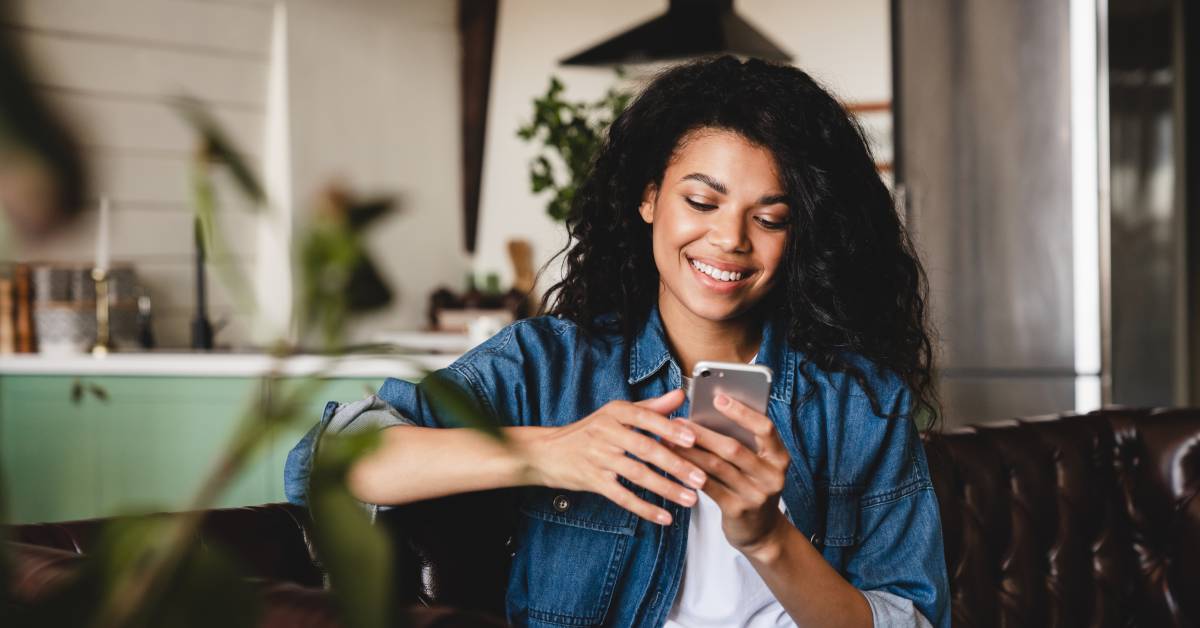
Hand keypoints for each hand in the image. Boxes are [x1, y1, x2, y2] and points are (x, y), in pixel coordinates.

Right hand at [526, 389, 707, 525]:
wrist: (546, 452)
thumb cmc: (589, 432)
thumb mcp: (616, 414)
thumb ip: (651, 407)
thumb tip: (680, 395)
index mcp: (615, 412)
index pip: (646, 418)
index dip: (670, 429)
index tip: (692, 440)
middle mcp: (606, 432)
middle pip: (645, 448)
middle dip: (676, 465)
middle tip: (700, 477)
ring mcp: (598, 457)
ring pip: (637, 474)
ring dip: (666, 488)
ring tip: (689, 498)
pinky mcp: (592, 480)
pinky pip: (622, 496)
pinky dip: (644, 508)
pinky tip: (663, 517)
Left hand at [669, 394, 790, 552]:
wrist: (762, 532)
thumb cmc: (753, 486)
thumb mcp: (758, 464)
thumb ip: (743, 442)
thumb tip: (708, 413)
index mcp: (779, 457)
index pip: (765, 428)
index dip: (742, 412)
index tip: (719, 397)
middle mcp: (772, 476)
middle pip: (734, 447)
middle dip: (703, 433)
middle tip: (678, 421)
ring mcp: (756, 495)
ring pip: (717, 466)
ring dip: (690, 451)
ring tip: (669, 439)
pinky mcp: (738, 510)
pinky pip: (708, 486)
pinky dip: (690, 472)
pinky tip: (675, 463)